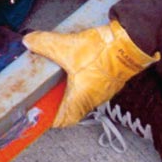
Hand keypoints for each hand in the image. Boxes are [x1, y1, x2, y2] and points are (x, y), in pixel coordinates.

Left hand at [23, 20, 159, 127]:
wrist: (132, 43)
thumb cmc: (102, 53)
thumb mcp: (66, 47)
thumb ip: (44, 44)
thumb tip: (29, 41)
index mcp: (80, 98)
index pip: (64, 120)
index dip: (51, 119)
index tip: (40, 114)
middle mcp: (93, 98)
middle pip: (72, 107)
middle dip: (58, 101)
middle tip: (45, 93)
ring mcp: (104, 89)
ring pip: (84, 95)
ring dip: (71, 88)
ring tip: (58, 77)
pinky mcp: (111, 78)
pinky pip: (93, 84)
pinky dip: (82, 78)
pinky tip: (76, 64)